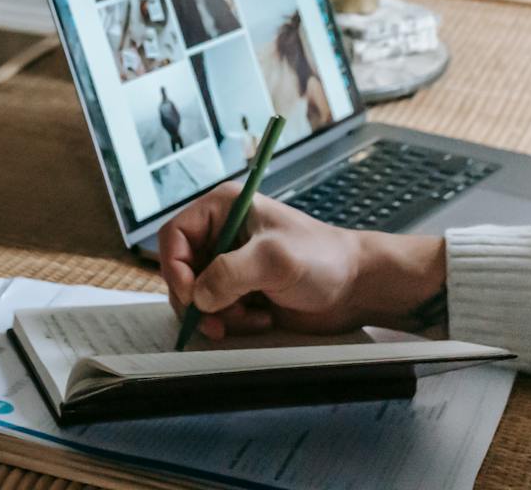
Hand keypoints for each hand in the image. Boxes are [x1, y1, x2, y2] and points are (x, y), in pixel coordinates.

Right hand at [159, 182, 445, 341]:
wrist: (356, 287)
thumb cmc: (323, 259)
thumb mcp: (274, 259)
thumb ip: (229, 274)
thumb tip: (197, 297)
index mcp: (223, 209)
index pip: (174, 236)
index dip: (175, 268)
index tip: (192, 296)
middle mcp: (222, 234)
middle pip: (181, 270)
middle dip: (197, 300)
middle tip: (217, 322)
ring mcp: (231, 264)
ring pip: (197, 296)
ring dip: (218, 314)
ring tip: (251, 317)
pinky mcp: (241, 291)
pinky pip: (216, 311)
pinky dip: (232, 322)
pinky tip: (261, 318)